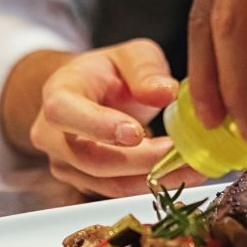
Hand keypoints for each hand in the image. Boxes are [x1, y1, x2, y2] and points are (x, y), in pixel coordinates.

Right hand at [4, 39, 204, 196]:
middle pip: (91, 159)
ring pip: (109, 183)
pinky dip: (153, 184)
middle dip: (140, 161)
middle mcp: (53, 136)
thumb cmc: (106, 73)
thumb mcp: (130, 56)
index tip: (136, 133)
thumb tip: (166, 92)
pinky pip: (120, 190)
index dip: (98, 126)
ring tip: (193, 166)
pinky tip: (182, 172)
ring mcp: (66, 165)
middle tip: (181, 153)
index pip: (65, 113)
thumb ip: (146, 70)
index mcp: (57, 95)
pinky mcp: (86, 184)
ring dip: (154, 178)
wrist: (86, 96)